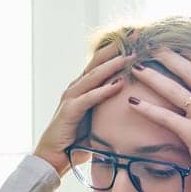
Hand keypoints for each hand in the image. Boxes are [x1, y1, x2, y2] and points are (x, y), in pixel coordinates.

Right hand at [32, 44, 132, 173]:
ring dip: (113, 65)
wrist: (52, 157)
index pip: (101, 62)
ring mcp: (70, 97)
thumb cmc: (76, 140)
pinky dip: (104, 90)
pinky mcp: (69, 111)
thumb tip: (134, 101)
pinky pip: (89, 98)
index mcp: (83, 87)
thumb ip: (109, 106)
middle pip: (97, 61)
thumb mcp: (97, 118)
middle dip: (117, 47)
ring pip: (93, 76)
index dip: (118, 48)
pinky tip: (119, 84)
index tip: (138, 36)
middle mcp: (75, 87)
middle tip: (136, 34)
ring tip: (131, 55)